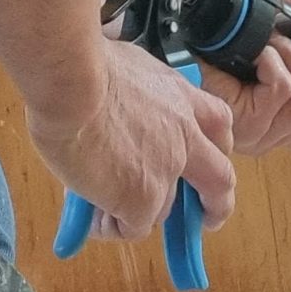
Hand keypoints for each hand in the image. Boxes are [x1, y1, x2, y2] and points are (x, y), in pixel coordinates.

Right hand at [28, 37, 235, 241]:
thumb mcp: (124, 65)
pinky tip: (88, 218)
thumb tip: (116, 104)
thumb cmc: (82, 63)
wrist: (70, 81)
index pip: (217, 123)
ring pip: (164, 208)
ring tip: (99, 207)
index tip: (207, 159)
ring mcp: (167, 170)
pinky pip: (133, 227)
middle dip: (217, 204)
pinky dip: (113, 227)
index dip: (215, 146)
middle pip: (219, 178)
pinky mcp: (143, 198)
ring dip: (137, 213)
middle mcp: (183, 135)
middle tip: (206, 218)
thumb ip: (134, 92)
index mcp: (179, 96)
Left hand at [199, 0, 290, 167]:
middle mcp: (276, 134)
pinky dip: (277, 62)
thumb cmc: (224, 34)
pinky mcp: (246, 122)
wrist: (182, 38)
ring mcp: (261, 134)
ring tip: (274, 41)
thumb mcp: (274, 16)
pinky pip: (284, 90)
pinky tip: (259, 53)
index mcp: (285, 120)